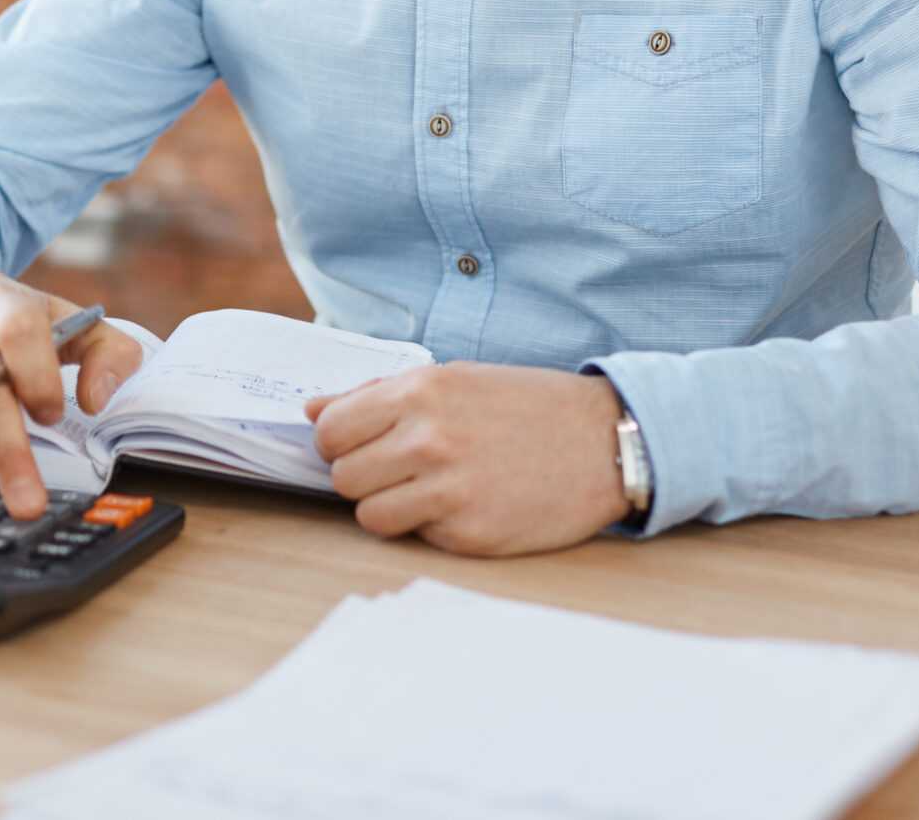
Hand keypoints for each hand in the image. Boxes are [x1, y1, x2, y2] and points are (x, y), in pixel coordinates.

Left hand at [305, 362, 629, 554]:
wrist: (606, 442)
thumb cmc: (526, 407)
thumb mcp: (454, 379)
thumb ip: (378, 395)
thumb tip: (312, 409)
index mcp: (420, 393)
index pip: (330, 431)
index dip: (341, 442)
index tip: (365, 444)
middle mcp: (428, 439)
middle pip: (343, 477)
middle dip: (365, 476)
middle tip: (404, 469)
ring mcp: (448, 490)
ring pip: (369, 514)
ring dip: (391, 506)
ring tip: (431, 490)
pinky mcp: (470, 534)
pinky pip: (416, 537)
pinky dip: (431, 526)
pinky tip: (467, 504)